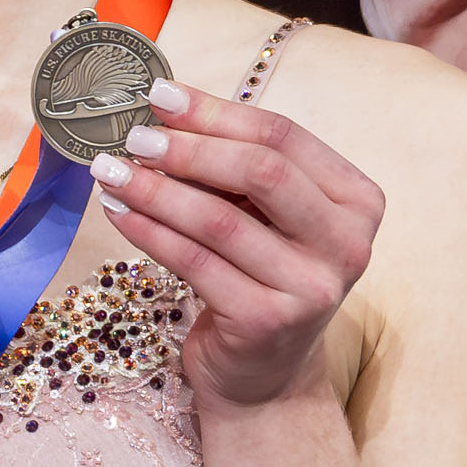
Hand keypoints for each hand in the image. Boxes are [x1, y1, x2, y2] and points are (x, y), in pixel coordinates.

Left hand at [92, 75, 381, 412]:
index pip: (284, 137)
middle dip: (188, 149)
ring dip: (156, 189)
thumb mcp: (264, 217)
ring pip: (221, 220)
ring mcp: (312, 287)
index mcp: (357, 200)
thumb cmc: (259, 276)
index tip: (160, 95)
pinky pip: (195, 263)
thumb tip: (162, 110)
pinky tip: (118, 211)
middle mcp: (349, 243)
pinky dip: (149, 232)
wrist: (263, 372)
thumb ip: (233, 168)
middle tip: (132, 136)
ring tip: (110, 171)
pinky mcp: (268, 322)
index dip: (217, 112)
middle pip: (262, 172)